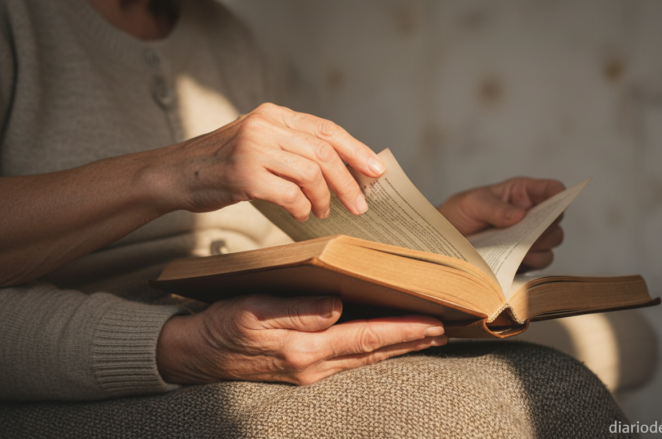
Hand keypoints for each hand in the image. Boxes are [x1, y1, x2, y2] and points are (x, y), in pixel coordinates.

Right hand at [156, 295, 446, 385]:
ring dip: (398, 345)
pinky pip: (350, 358)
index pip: (366, 338)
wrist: (192, 354)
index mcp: (305, 350)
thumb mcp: (252, 312)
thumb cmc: (220, 326)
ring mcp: (310, 371)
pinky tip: (385, 340)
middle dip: (412, 340)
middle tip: (446, 328)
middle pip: (374, 352)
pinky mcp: (304, 368)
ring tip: (426, 333)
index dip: (403, 330)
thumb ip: (295, 311)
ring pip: (366, 357)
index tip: (436, 323)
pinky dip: (374, 348)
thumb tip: (336, 307)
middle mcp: (314, 365)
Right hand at [159, 103, 385, 220]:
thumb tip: (342, 167)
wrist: (175, 174)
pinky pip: (290, 195)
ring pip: (312, 174)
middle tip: (359, 206)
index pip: (326, 130)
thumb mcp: (258, 141)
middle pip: (324, 154)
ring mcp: (253, 149)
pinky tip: (301, 214)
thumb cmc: (222, 164)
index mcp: (273, 114)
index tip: (377, 170)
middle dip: (348, 183)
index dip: (356, 151)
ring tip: (323, 212)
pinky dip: (302, 208)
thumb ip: (292, 146)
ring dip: (325, 199)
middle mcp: (265, 126)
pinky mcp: (244, 175)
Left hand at [438, 177, 565, 270]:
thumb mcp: (473, 203)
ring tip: (520, 248)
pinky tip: (517, 260)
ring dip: (541, 245)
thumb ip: (495, 208)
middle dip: (547, 226)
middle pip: (556, 219)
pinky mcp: (525, 256)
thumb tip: (520, 216)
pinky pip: (542, 260)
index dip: (559, 195)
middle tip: (529, 233)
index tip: (555, 205)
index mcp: (521, 193)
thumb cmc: (460, 213)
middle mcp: (530, 214)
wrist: (446, 239)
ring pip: (553, 241)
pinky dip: (534, 261)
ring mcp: (529, 236)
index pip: (551, 189)